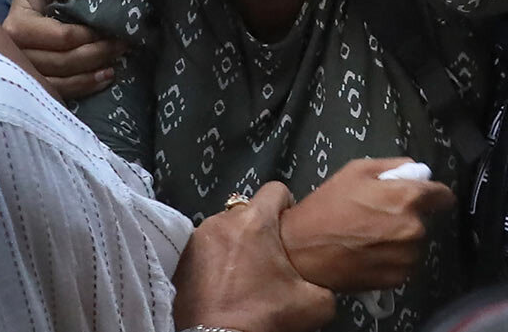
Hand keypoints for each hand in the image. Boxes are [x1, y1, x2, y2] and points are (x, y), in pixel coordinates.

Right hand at [2, 0, 126, 100]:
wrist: (34, 1)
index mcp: (16, 27)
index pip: (62, 38)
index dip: (90, 36)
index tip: (110, 28)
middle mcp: (14, 54)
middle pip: (64, 63)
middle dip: (98, 54)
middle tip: (122, 44)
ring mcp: (23, 73)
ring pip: (61, 83)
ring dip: (93, 74)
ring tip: (116, 63)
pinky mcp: (32, 86)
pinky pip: (59, 94)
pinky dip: (84, 88)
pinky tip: (103, 78)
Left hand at [174, 182, 334, 331]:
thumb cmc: (262, 317)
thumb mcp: (314, 303)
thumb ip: (325, 282)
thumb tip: (323, 281)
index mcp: (255, 221)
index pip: (276, 189)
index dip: (288, 205)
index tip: (290, 224)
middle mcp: (223, 221)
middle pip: (248, 210)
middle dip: (259, 228)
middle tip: (269, 257)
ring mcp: (198, 239)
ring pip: (225, 228)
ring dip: (235, 243)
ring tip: (244, 272)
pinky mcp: (182, 259)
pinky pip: (205, 248)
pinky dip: (215, 259)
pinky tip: (224, 282)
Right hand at [280, 157, 456, 291]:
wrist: (302, 250)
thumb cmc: (328, 205)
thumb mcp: (356, 171)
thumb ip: (393, 166)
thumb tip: (417, 171)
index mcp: (407, 198)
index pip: (444, 196)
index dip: (435, 194)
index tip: (426, 196)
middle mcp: (414, 229)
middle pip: (426, 220)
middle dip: (410, 216)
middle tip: (380, 215)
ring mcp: (407, 257)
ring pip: (416, 243)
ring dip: (402, 239)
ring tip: (372, 236)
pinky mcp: (398, 278)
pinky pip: (405, 263)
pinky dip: (394, 258)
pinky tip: (371, 253)